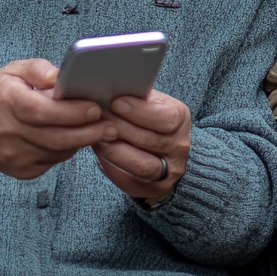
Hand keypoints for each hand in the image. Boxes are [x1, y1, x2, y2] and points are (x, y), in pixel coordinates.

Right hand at [0, 59, 116, 180]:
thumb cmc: (0, 95)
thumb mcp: (14, 71)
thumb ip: (38, 69)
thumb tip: (60, 76)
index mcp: (5, 101)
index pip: (42, 111)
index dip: (71, 112)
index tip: (96, 108)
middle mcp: (6, 132)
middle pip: (54, 136)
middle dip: (88, 131)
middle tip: (111, 125)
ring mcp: (12, 155)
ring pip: (58, 151)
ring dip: (82, 140)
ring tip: (102, 130)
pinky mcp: (21, 170)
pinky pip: (54, 161)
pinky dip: (69, 149)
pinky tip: (78, 138)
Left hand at [92, 89, 190, 203]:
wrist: (166, 148)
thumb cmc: (150, 119)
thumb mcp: (151, 102)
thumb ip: (137, 97)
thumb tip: (108, 87)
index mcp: (180, 119)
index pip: (165, 117)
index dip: (139, 111)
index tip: (116, 102)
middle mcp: (179, 147)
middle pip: (148, 140)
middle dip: (118, 128)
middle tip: (95, 118)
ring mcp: (169, 171)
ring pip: (140, 164)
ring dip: (114, 150)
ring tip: (96, 137)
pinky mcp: (154, 188)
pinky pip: (130, 181)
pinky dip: (112, 167)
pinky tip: (100, 154)